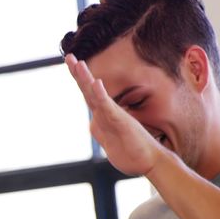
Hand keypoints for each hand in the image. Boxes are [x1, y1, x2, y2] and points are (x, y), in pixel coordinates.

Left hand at [65, 54, 166, 176]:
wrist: (150, 162)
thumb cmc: (132, 152)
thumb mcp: (109, 142)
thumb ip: (100, 131)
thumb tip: (92, 124)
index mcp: (103, 117)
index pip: (88, 96)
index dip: (79, 80)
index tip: (71, 63)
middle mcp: (107, 113)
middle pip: (89, 91)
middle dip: (78, 73)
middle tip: (69, 56)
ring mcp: (114, 116)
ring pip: (96, 95)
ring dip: (86, 79)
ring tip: (78, 63)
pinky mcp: (121, 123)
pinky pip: (108, 108)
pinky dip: (101, 95)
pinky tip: (96, 83)